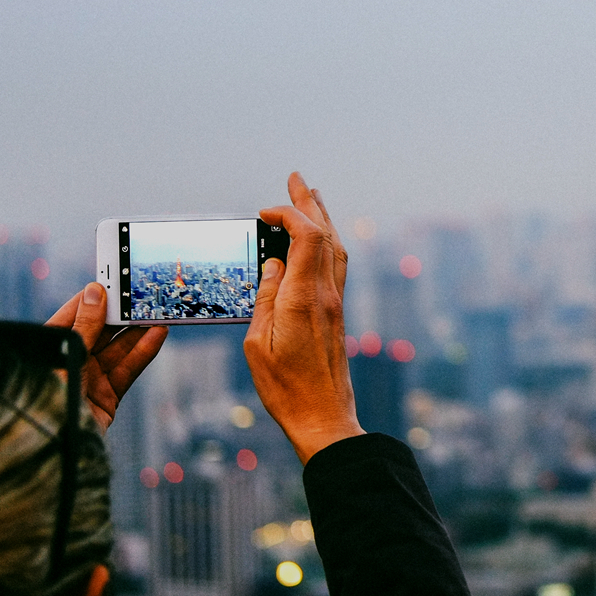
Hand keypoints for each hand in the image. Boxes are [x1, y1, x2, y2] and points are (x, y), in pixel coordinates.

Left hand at [47, 283, 167, 430]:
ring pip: (117, 350)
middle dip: (119, 314)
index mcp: (46, 350)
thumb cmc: (46, 399)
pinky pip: (128, 370)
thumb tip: (95, 292)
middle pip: (98, 332)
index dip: (91, 299)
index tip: (112, 281)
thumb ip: (85, 326)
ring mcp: (88, 382)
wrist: (50, 449)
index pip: (72, 317)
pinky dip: (144, 351)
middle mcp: (67, 364)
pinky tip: (157, 334)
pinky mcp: (107, 398)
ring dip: (137, 330)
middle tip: (140, 294)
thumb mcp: (65, 355)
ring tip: (157, 311)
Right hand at [244, 171, 363, 463]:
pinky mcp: (337, 314)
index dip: (289, 214)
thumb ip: (266, 298)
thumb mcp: (258, 344)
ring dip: (322, 218)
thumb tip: (274, 264)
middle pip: (325, 234)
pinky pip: (336, 266)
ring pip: (335, 248)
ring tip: (312, 196)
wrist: (323, 417)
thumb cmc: (285, 388)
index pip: (306, 236)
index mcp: (304, 298)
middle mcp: (326, 295)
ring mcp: (335, 303)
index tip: (264, 212)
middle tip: (297, 178)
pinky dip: (326, 242)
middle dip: (310, 203)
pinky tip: (320, 239)